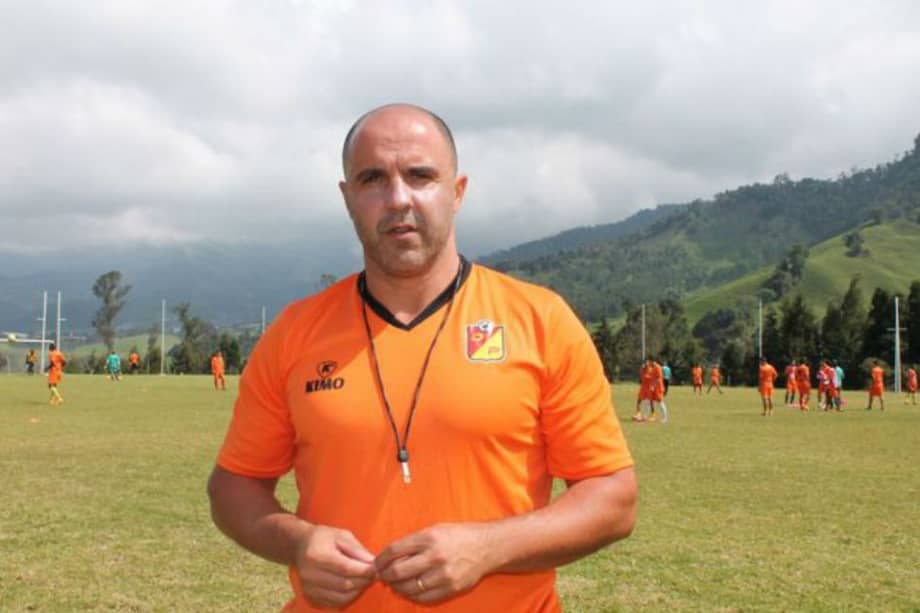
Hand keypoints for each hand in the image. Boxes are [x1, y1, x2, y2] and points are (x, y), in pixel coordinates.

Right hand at [293, 525, 376, 608]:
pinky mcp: (311, 597)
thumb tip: (373, 563)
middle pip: (344, 584)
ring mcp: (309, 588)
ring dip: (358, 590)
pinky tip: (354, 587)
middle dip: (363, 581)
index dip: (364, 570)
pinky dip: (348, 597)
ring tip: (365, 580)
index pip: (345, 568)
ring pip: (341, 597)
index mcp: (317, 555)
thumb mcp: (341, 536)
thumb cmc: (324, 538)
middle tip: (374, 575)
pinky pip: (335, 603)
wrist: (300, 547)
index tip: (377, 568)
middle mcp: (310, 574)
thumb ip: (357, 549)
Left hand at [375, 523, 495, 603]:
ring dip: (396, 587)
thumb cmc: (458, 535)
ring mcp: (443, 574)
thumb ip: (413, 542)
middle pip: (398, 572)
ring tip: (394, 584)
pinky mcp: (451, 588)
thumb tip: (390, 556)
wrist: (487, 547)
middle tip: (382, 576)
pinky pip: (424, 598)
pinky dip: (412, 595)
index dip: (380, 559)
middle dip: (385, 575)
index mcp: (428, 538)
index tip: (376, 563)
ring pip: (408, 587)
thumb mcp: (434, 530)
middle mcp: (435, 556)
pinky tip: (409, 590)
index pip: (394, 551)